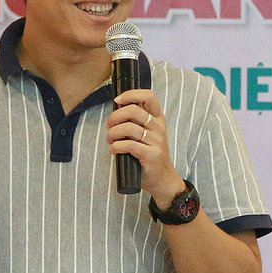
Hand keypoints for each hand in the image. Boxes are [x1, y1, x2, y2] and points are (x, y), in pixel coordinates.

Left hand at [107, 88, 184, 203]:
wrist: (162, 178)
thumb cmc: (149, 154)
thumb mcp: (147, 133)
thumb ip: (135, 121)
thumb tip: (115, 111)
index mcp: (158, 118)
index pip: (149, 96)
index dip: (131, 94)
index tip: (117, 100)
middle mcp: (158, 127)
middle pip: (133, 110)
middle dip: (114, 117)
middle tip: (108, 126)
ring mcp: (156, 141)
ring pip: (128, 128)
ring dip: (112, 133)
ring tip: (110, 140)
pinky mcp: (151, 155)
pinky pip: (128, 145)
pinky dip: (116, 147)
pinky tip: (114, 150)